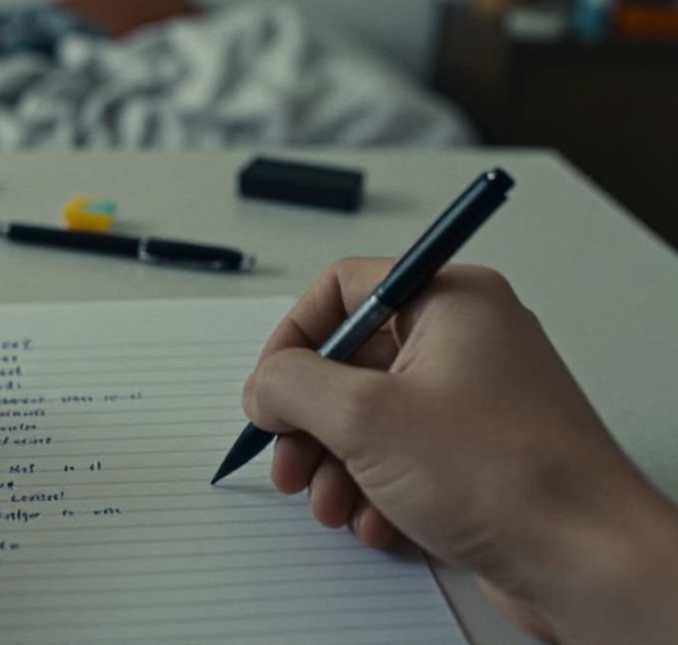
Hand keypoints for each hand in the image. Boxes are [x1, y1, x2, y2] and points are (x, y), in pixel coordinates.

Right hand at [243, 258, 677, 644]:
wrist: (587, 561)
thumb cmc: (505, 477)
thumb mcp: (366, 417)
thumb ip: (291, 386)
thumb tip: (263, 385)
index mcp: (450, 301)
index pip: (345, 289)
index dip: (294, 338)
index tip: (270, 387)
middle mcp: (465, 341)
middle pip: (351, 361)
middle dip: (309, 419)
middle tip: (288, 457)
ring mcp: (473, 399)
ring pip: (372, 416)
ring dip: (335, 463)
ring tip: (329, 502)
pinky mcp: (477, 453)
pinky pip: (403, 457)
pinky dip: (376, 487)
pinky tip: (377, 520)